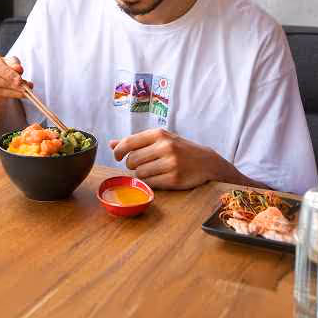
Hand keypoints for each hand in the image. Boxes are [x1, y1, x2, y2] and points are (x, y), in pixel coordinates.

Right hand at [0, 55, 33, 108]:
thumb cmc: (3, 68)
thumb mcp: (9, 62)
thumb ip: (13, 63)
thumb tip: (18, 69)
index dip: (6, 72)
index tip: (19, 78)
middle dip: (10, 83)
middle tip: (24, 86)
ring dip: (12, 92)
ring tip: (25, 91)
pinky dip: (10, 97)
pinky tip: (19, 95)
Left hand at [109, 128, 223, 189]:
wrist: (206, 162)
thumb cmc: (179, 149)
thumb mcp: (160, 139)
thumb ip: (136, 141)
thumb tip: (111, 144)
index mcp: (159, 133)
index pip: (129, 142)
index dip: (118, 151)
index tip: (117, 156)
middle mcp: (165, 146)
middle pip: (132, 160)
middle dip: (131, 165)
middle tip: (139, 165)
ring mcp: (170, 163)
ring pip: (139, 173)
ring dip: (140, 174)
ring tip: (151, 171)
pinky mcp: (174, 179)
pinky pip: (150, 183)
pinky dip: (149, 183)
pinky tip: (158, 178)